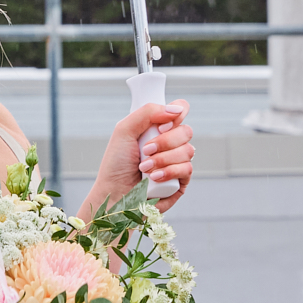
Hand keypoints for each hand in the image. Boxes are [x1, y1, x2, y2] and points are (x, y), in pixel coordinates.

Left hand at [81, 101, 192, 218]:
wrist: (114, 194)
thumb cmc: (116, 164)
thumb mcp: (124, 130)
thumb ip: (147, 112)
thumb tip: (176, 109)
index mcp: (158, 128)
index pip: (180, 110)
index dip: (178, 113)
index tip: (162, 124)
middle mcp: (170, 144)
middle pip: (186, 131)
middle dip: (165, 141)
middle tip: (146, 149)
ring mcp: (177, 162)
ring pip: (188, 150)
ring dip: (163, 159)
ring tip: (144, 167)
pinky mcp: (181, 181)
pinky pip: (187, 169)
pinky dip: (169, 172)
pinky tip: (154, 178)